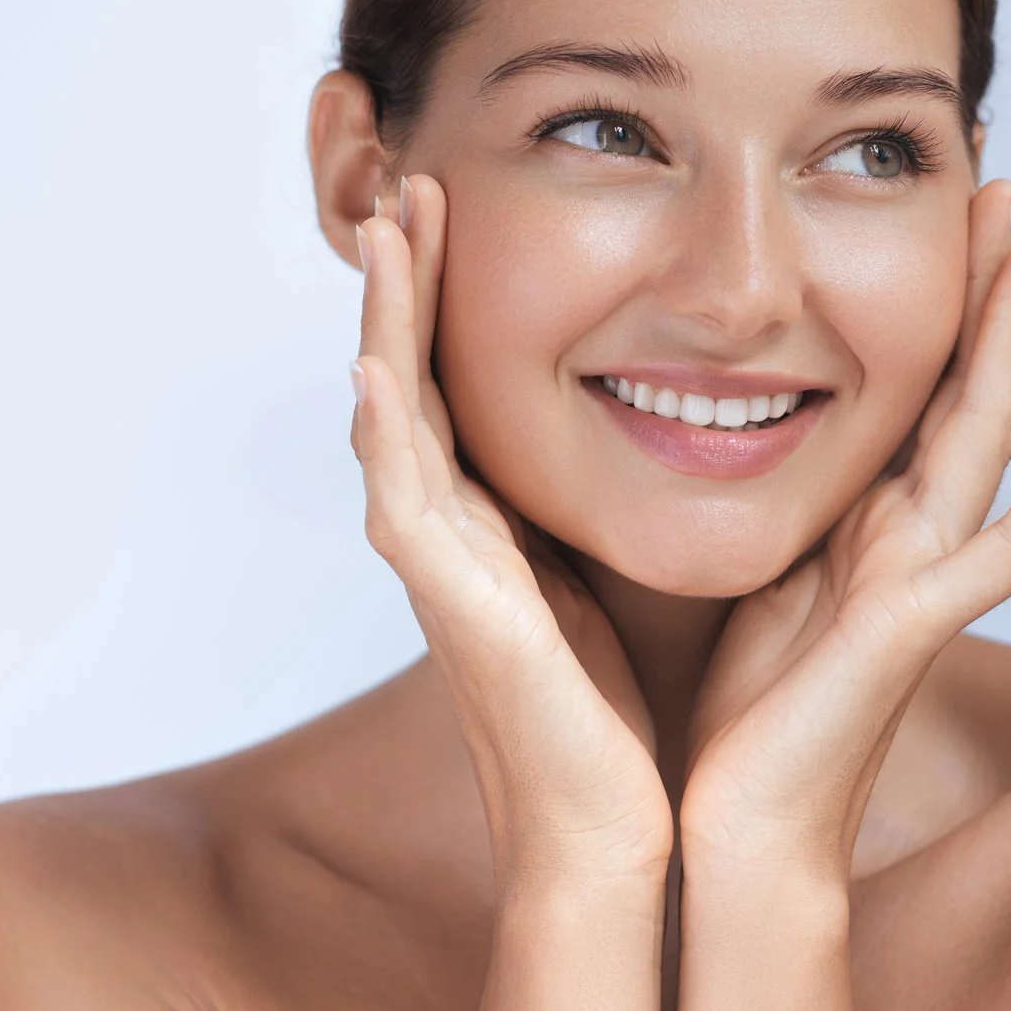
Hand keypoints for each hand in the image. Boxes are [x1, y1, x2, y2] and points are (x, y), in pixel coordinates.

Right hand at [352, 175, 673, 886]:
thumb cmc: (608, 714)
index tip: (456, 200)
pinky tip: (373, 367)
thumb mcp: (602, 569)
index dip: (444, 290)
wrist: (607, 831)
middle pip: (407, 374)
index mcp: (483, 519)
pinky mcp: (452, 611)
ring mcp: (436, 569)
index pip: (451, 377)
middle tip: (408, 179)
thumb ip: (585, 498)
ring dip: (385, 321)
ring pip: (391, 417)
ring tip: (385, 227)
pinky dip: (385, 434)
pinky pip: (404, 505)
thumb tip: (637, 420)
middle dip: (405, 277)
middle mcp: (445, 532)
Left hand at [678, 180, 1010, 879]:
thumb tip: (732, 431)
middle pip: (963, 390)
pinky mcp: (913, 629)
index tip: (939, 214)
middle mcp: (907, 544)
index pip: (910, 393)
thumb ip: (775, 512)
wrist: (739, 836)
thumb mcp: (748, 579)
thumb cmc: (741, 724)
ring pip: (988, 437)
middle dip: (986, 287)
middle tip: (1008, 186)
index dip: (931, 306)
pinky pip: (1003, 547)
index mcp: (864, 527)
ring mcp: (923, 583)